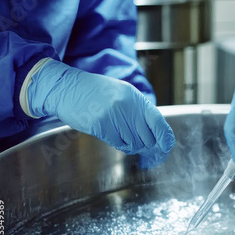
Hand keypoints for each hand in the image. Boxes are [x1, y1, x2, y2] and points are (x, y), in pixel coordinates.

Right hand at [26, 59, 174, 161]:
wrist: (67, 88)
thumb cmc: (95, 91)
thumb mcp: (122, 93)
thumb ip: (138, 109)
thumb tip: (155, 131)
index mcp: (134, 97)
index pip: (158, 121)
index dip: (165, 137)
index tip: (167, 146)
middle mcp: (126, 107)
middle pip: (147, 137)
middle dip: (147, 144)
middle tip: (142, 143)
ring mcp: (113, 117)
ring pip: (134, 142)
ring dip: (132, 144)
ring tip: (123, 136)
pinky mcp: (100, 126)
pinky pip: (119, 143)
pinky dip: (120, 144)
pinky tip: (114, 136)